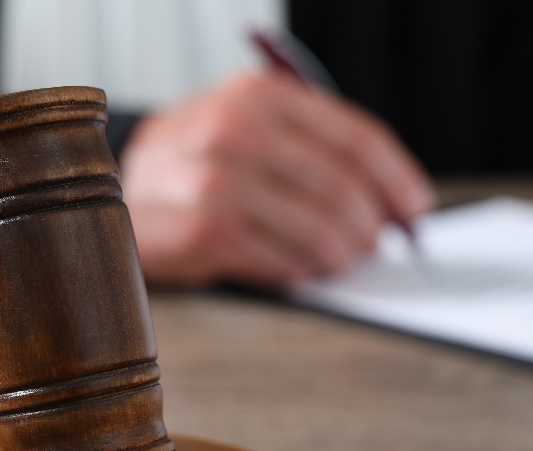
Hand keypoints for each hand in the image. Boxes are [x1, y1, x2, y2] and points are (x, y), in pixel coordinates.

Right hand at [119, 71, 434, 286]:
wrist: (117, 188)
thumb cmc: (196, 160)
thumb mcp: (247, 125)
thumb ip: (313, 147)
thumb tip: (388, 200)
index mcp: (258, 96)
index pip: (355, 138)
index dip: (396, 179)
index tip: (415, 208)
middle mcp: (236, 132)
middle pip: (342, 188)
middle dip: (370, 226)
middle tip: (373, 244)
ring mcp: (217, 183)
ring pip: (318, 231)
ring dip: (340, 254)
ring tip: (340, 259)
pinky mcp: (204, 232)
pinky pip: (282, 262)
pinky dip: (302, 271)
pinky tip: (301, 268)